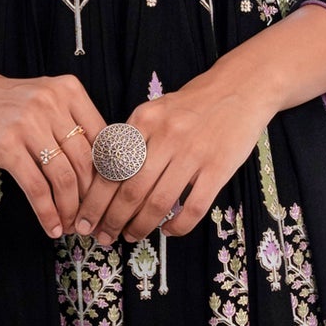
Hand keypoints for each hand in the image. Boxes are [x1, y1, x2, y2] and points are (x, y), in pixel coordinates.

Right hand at [0, 57, 107, 242]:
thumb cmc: (6, 102)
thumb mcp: (46, 100)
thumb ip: (73, 124)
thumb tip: (100, 172)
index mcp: (70, 91)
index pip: (103, 139)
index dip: (108, 175)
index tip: (107, 198)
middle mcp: (53, 104)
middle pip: (86, 162)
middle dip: (91, 199)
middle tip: (89, 219)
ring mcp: (28, 125)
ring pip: (64, 178)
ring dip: (70, 210)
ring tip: (70, 227)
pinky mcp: (6, 146)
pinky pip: (36, 187)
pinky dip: (47, 212)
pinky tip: (51, 226)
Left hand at [77, 54, 276, 243]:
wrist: (240, 88)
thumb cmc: (193, 104)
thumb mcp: (155, 110)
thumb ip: (132, 139)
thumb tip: (104, 179)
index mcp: (144, 119)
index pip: (110, 167)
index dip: (94, 201)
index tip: (85, 220)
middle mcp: (166, 135)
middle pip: (129, 190)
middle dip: (111, 220)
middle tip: (103, 237)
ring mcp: (194, 153)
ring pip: (158, 202)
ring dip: (139, 226)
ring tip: (130, 236)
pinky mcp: (219, 167)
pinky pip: (194, 207)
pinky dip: (178, 226)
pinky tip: (168, 230)